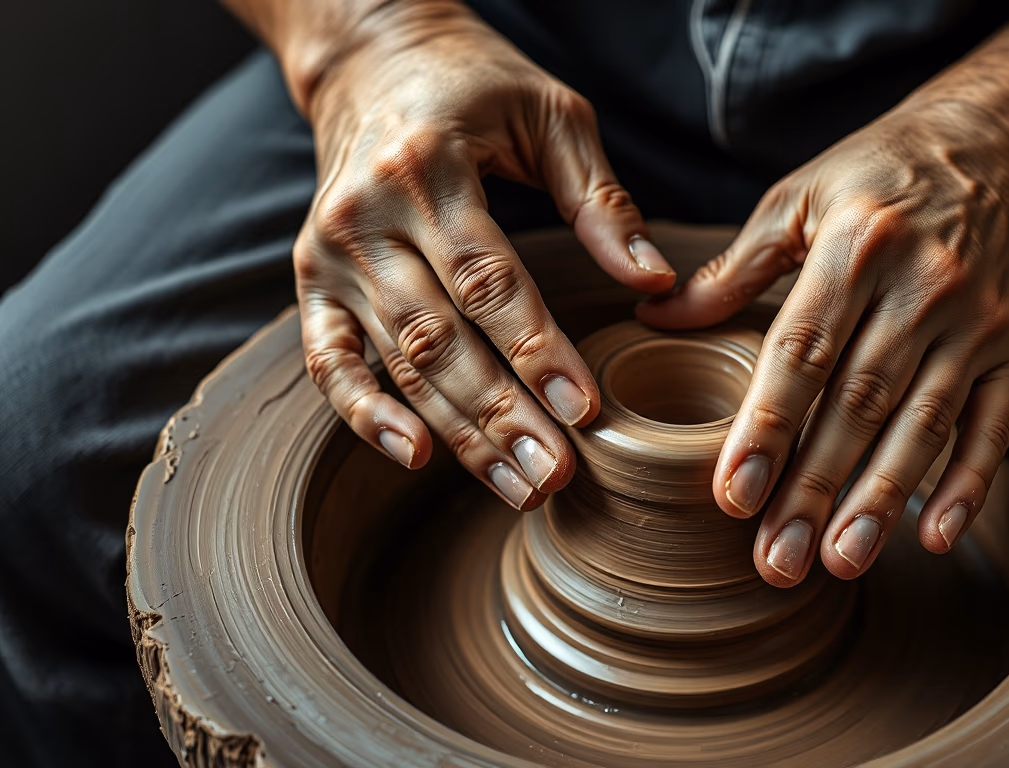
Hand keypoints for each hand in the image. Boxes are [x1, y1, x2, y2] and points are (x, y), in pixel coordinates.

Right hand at [293, 6, 674, 508]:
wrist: (372, 59)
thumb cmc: (475, 86)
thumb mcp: (551, 114)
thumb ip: (600, 199)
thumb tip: (654, 281)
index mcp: (427, 169)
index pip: (488, 279)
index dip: (536, 350)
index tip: (583, 409)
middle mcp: (366, 218)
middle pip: (439, 338)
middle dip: (501, 415)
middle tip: (557, 475)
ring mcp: (330, 255)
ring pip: (397, 362)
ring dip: (458, 433)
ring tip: (519, 485)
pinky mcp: (311, 281)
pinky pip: (329, 362)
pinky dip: (364, 415)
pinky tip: (415, 455)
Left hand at [639, 103, 1008, 585]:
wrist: (1007, 145)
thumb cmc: (883, 174)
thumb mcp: (800, 198)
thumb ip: (734, 269)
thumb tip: (655, 316)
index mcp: (855, 247)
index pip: (802, 353)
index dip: (767, 428)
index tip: (733, 497)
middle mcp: (922, 287)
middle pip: (859, 404)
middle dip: (814, 489)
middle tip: (776, 561)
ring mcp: (978, 322)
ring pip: (923, 426)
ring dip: (881, 501)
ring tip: (839, 563)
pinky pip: (994, 426)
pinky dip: (968, 484)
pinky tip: (933, 536)